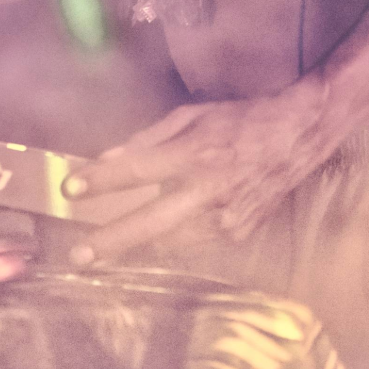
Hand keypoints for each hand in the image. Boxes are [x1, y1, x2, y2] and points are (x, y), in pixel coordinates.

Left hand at [62, 80, 331, 267]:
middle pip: (149, 222)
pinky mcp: (237, 234)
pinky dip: (171, 241)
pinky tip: (153, 239)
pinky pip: (194, 243)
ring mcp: (224, 218)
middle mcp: (207, 190)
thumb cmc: (240, 117)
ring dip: (137, 245)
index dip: (101, 180)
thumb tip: (111, 157)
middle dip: (111, 240)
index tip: (70, 188)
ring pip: (169, 242)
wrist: (298, 136)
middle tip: (79, 254)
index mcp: (195, 152)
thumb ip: (150, 137)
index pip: (137, 170)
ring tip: (107, 249)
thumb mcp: (193, 114)